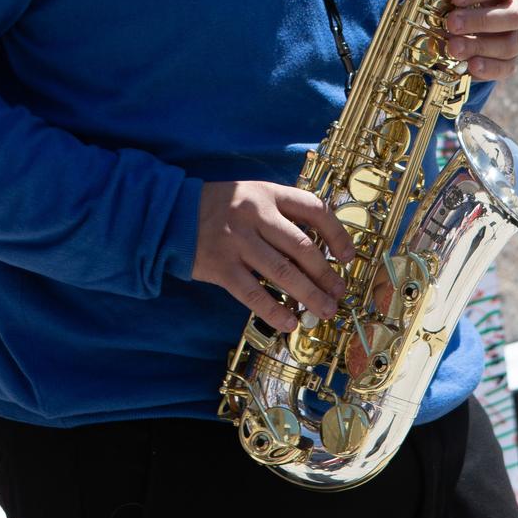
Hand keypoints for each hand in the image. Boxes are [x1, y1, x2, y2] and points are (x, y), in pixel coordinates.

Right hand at [192, 180, 357, 331]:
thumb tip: (321, 246)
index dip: (337, 233)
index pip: (314, 209)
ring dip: (309, 295)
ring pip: (283, 272)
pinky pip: (254, 293)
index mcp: (268, 194)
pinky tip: (289, 323)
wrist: (170, 215)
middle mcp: (255, 215)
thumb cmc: (220, 207)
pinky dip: (275, 311)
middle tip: (339, 293)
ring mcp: (237, 241)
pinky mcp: (221, 266)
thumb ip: (282, 214)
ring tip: (325, 311)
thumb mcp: (253, 196)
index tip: (347, 256)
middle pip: (302, 247)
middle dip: (326, 275)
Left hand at [404, 0, 517, 82]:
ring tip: (452, 48)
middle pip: (511, 13)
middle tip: (449, 24)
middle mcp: (513, 9)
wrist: (459, 31)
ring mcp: (514, 36)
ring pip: (510, 42)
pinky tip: (470, 67)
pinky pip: (508, 66)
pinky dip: (490, 68)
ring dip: (480, 45)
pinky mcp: (508, 61)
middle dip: (479, 20)